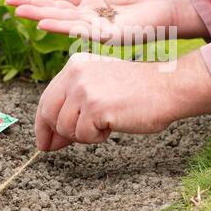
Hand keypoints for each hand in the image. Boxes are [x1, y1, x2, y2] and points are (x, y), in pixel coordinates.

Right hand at [5, 0, 207, 43]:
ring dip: (40, 15)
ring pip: (63, 19)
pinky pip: (80, 29)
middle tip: (9, 1)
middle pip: (57, 9)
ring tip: (18, 10)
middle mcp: (91, 16)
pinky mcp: (107, 35)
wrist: (170, 5)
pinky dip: (60, 25)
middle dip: (33, 4)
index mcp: (93, 3)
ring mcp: (97, 26)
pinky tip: (44, 22)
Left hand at [35, 51, 210, 151]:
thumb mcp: (101, 87)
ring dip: (83, 135)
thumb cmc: (139, 91)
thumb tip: (50, 139)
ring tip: (105, 124)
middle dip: (57, 133)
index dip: (42, 124)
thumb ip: (74, 104)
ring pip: (65, 128)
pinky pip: (83, 135)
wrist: (168, 87)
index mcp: (76, 65)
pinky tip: (113, 124)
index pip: (47, 98)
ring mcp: (84, 89)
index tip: (44, 141)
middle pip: (48, 114)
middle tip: (63, 146)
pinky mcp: (95, 107)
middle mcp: (76, 73)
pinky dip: (97, 138)